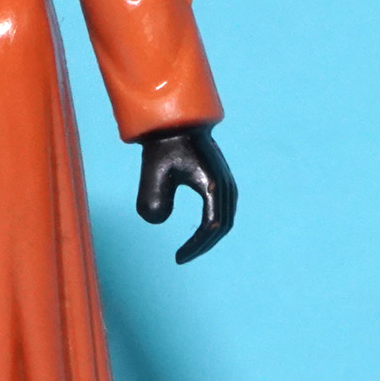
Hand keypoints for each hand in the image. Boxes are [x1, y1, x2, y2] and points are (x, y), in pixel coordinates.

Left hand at [136, 125, 237, 263]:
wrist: (177, 122)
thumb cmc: (163, 145)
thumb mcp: (152, 170)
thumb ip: (151, 196)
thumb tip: (155, 221)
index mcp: (211, 183)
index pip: (210, 226)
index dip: (195, 246)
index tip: (178, 258)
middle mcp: (225, 185)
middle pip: (221, 227)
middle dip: (202, 246)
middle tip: (181, 258)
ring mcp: (227, 183)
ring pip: (225, 220)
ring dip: (209, 238)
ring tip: (189, 250)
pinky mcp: (223, 182)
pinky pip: (223, 211)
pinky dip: (213, 226)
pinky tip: (198, 233)